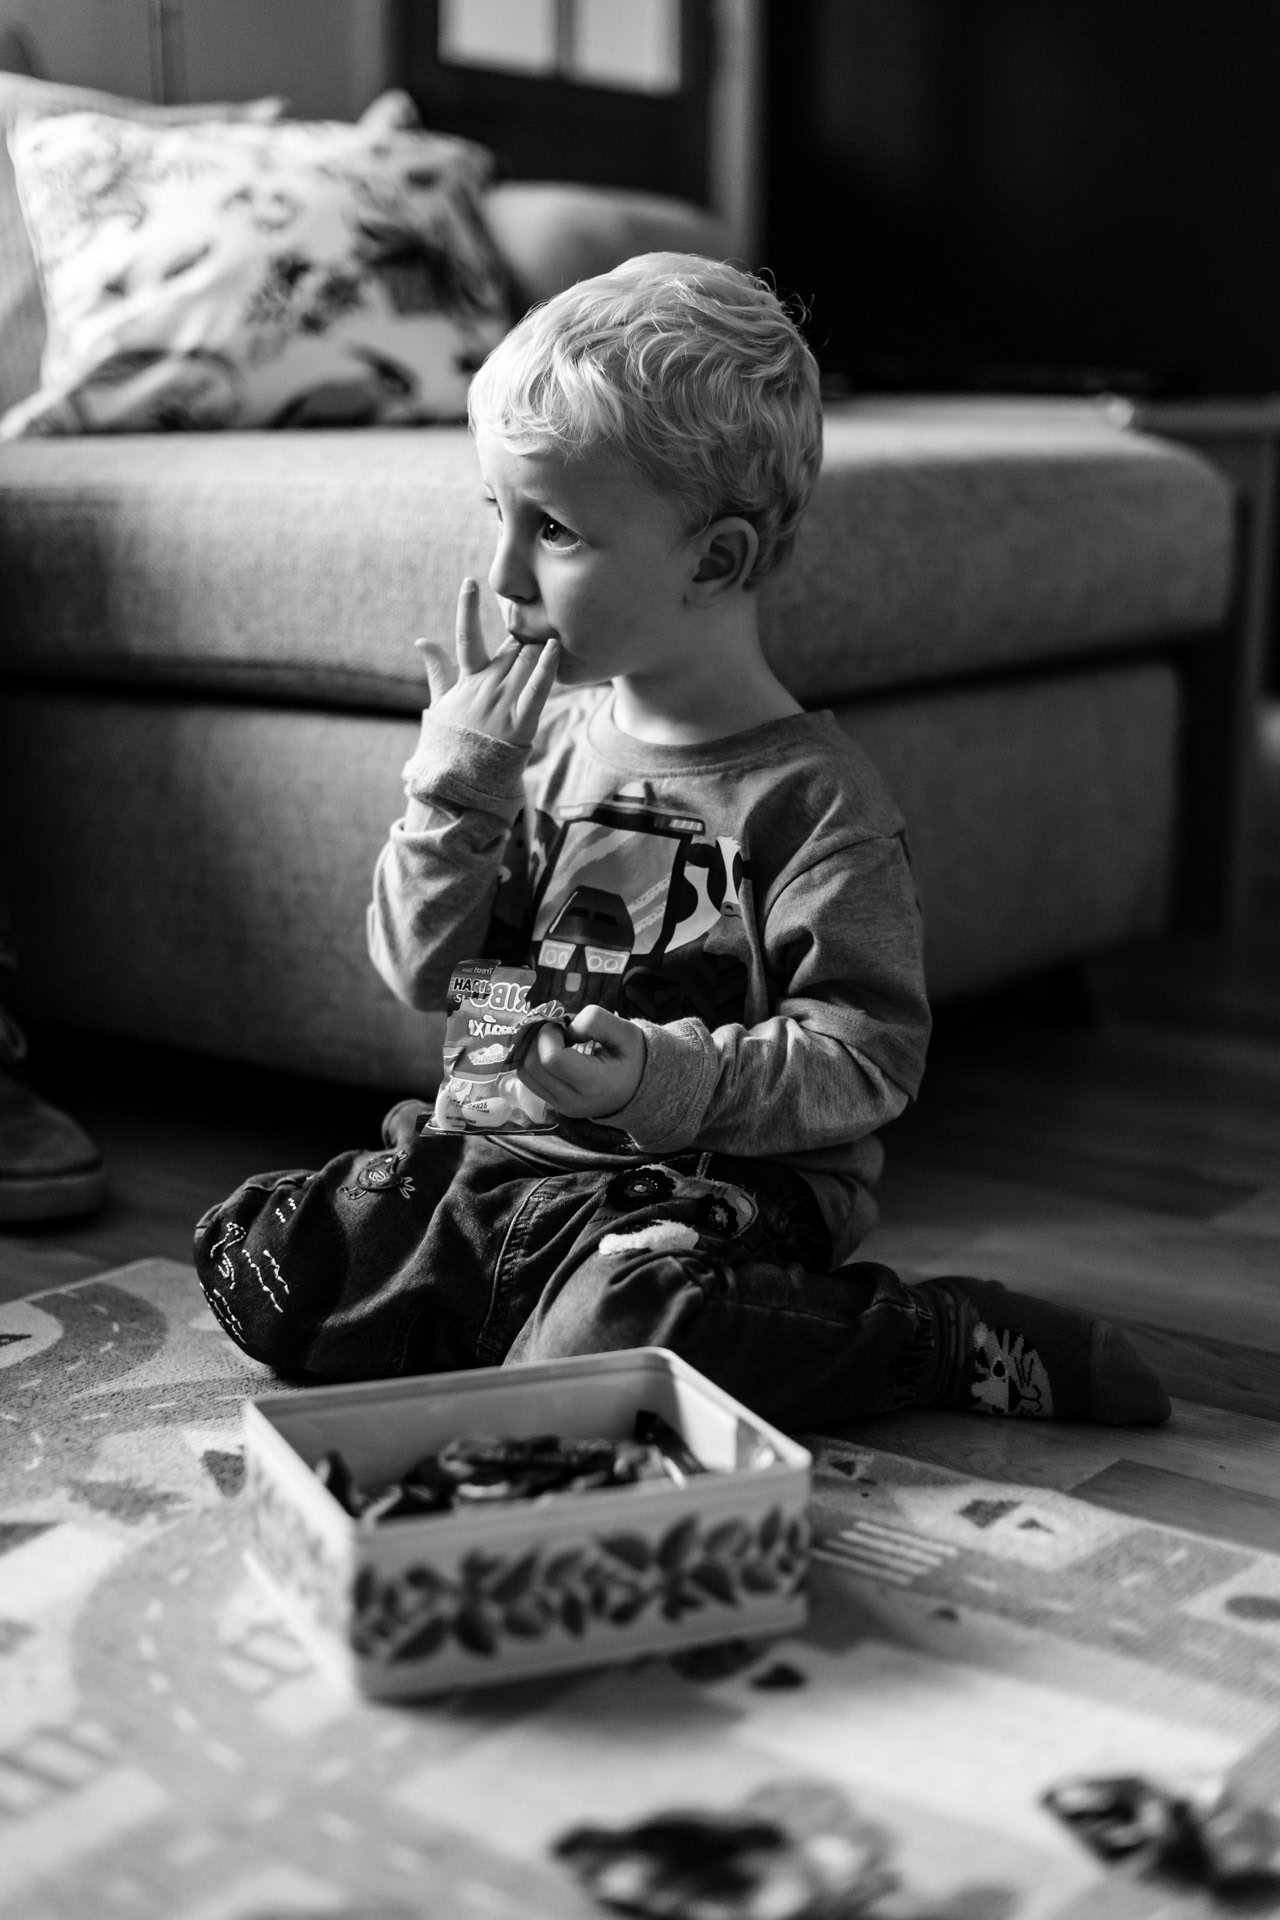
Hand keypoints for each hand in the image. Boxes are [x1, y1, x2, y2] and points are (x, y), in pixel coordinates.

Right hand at [415, 578, 558, 748]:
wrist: (461, 780)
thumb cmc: (452, 741)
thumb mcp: (440, 703)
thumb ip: (436, 670)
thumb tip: (421, 641)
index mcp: (467, 680)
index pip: (466, 636)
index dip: (467, 608)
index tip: (470, 582)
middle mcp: (486, 686)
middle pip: (510, 646)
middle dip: (525, 628)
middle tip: (540, 609)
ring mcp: (503, 703)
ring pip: (525, 661)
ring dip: (539, 643)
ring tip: (553, 624)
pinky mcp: (520, 722)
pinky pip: (536, 690)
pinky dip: (546, 668)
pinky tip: (554, 647)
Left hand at [517, 1005, 646, 1120]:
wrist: (638, 1088)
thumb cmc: (632, 1057)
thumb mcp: (625, 1031)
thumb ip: (595, 1021)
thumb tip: (564, 1029)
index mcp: (594, 1084)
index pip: (551, 1059)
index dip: (549, 1034)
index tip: (564, 1026)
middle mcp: (573, 1101)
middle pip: (532, 1066)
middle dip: (539, 1039)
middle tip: (559, 1030)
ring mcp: (561, 1107)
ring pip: (524, 1073)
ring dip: (533, 1050)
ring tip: (556, 1041)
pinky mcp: (554, 1105)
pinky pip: (529, 1080)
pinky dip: (534, 1061)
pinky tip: (552, 1052)